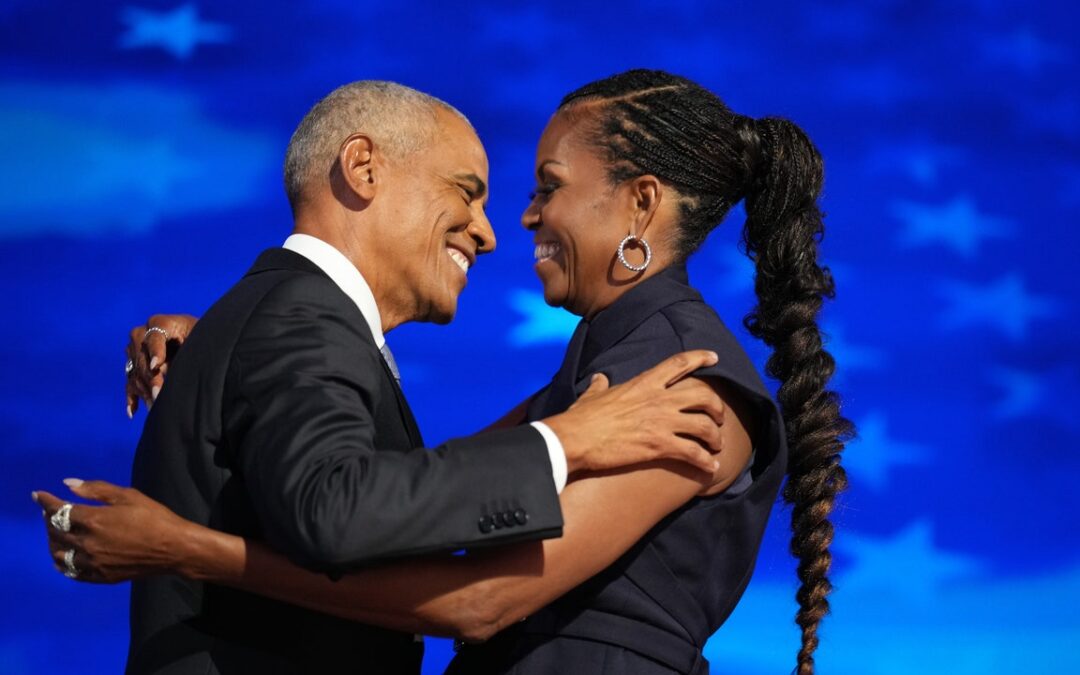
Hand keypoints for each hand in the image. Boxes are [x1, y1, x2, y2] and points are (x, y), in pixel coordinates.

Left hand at [33, 479, 190, 583]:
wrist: (174, 548)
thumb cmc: (155, 518)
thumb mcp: (128, 496)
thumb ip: (96, 490)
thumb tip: (68, 484)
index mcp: (93, 520)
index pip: (58, 510)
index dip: (45, 501)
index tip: (37, 495)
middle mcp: (86, 542)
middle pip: (55, 531)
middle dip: (48, 519)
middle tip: (50, 511)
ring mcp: (91, 562)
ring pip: (58, 553)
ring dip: (53, 541)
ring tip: (56, 533)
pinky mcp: (99, 576)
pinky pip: (71, 572)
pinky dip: (62, 562)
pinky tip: (64, 556)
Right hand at [126, 314, 197, 416]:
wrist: (199, 341)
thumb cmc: (204, 338)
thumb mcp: (200, 338)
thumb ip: (189, 348)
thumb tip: (175, 368)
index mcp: (162, 323)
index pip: (154, 337)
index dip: (155, 351)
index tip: (156, 366)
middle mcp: (142, 333)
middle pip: (142, 357)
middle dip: (151, 377)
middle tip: (159, 394)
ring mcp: (135, 350)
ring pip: (136, 372)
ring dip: (145, 390)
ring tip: (156, 406)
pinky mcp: (133, 366)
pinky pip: (130, 382)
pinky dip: (132, 397)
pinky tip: (134, 412)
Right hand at [543, 350, 725, 475]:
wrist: (575, 439)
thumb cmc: (582, 417)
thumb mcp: (593, 395)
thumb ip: (600, 385)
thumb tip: (599, 378)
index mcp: (644, 383)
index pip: (679, 363)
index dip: (700, 358)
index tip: (714, 357)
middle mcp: (659, 399)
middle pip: (703, 395)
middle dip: (717, 406)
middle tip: (719, 417)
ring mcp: (662, 422)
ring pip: (705, 426)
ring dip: (716, 436)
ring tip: (717, 445)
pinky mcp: (660, 446)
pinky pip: (694, 453)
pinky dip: (707, 461)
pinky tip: (711, 467)